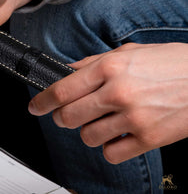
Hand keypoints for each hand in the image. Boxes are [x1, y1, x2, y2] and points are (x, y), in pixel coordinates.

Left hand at [28, 43, 187, 163]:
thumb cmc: (168, 62)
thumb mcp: (127, 52)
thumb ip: (93, 62)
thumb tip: (67, 71)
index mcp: (109, 68)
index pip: (63, 89)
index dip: (43, 100)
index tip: (35, 107)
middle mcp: (118, 92)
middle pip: (69, 116)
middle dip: (61, 117)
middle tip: (65, 115)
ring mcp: (133, 117)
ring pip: (88, 136)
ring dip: (86, 131)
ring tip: (98, 121)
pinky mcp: (148, 138)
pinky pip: (111, 152)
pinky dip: (107, 146)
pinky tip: (115, 133)